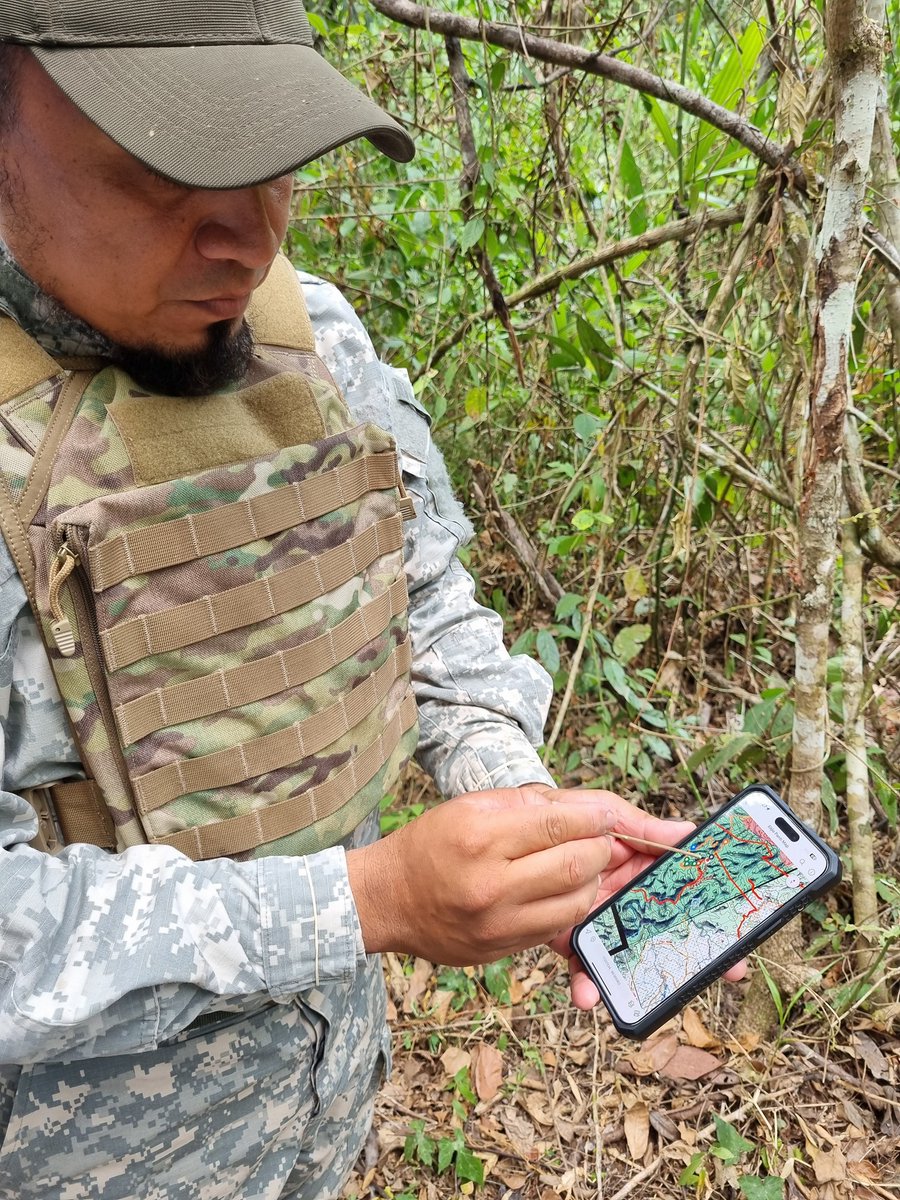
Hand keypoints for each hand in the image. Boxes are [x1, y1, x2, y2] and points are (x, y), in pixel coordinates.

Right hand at [347, 785, 614, 964]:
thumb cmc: (430, 844)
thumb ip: (529, 804)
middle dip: (600, 849)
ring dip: (592, 880)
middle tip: (600, 839)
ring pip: (576, 902)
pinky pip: (557, 928)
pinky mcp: (502, 950)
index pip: (559, 824)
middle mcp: (491, 883)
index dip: (596, 818)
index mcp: (481, 837)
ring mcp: (498, 923)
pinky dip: (572, 906)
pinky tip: (565, 890)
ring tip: (583, 863)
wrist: (388, 899)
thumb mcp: (471, 806)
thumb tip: (585, 808)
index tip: (611, 815)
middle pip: (577, 865)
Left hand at [545, 789, 747, 1009]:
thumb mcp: (599, 811)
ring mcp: (596, 917)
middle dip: (698, 948)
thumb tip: (687, 832)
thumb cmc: (556, 816)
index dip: (712, 901)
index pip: (682, 882)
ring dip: (648, 976)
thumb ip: (637, 824)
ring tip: (664, 993)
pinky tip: (589, 995)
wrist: (501, 835)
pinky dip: (587, 981)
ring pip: (631, 951)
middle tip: (730, 969)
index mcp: (636, 863)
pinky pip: (582, 962)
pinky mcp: (565, 936)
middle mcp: (622, 894)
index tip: (741, 923)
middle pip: (667, 924)